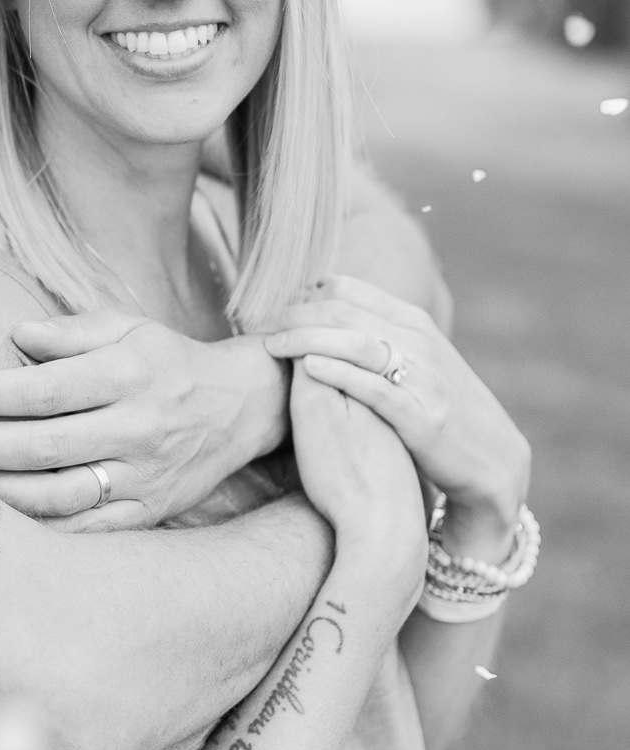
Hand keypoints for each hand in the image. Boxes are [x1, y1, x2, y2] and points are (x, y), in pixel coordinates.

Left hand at [0, 311, 288, 529]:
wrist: (241, 409)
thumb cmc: (167, 361)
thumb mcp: (128, 327)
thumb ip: (71, 331)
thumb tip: (16, 335)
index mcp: (129, 375)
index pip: (44, 389)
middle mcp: (138, 429)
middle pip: (42, 445)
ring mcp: (144, 478)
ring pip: (57, 495)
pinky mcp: (147, 514)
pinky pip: (84, 532)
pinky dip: (37, 530)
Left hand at [265, 275, 530, 559]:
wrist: (491, 460)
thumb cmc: (442, 407)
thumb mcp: (417, 358)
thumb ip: (377, 332)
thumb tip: (323, 307)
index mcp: (413, 321)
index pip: (346, 289)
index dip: (301, 294)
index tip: (269, 306)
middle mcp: (419, 341)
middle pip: (343, 311)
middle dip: (294, 314)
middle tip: (257, 324)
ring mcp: (424, 377)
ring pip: (356, 341)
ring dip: (307, 337)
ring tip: (271, 343)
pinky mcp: (424, 416)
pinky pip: (375, 387)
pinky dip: (340, 373)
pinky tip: (307, 368)